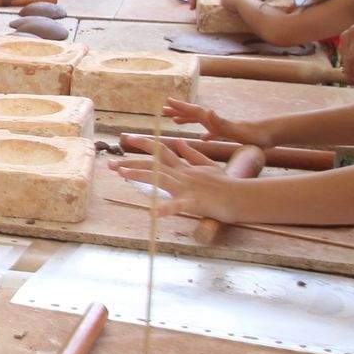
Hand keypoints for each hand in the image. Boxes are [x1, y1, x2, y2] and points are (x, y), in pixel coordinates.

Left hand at [108, 139, 235, 219]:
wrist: (242, 196)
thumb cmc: (225, 185)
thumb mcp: (207, 167)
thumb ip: (192, 155)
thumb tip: (180, 142)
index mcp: (184, 168)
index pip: (160, 152)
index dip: (143, 144)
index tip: (126, 139)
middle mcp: (182, 174)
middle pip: (153, 164)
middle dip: (131, 163)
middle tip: (111, 164)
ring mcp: (187, 187)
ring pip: (159, 178)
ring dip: (140, 175)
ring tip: (122, 173)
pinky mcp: (194, 202)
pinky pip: (178, 206)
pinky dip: (166, 209)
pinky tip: (154, 214)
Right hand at [162, 98, 273, 148]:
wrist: (271, 135)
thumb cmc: (254, 135)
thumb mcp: (235, 130)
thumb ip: (220, 122)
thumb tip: (208, 110)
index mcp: (214, 120)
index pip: (193, 111)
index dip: (180, 107)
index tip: (165, 103)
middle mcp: (216, 121)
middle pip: (194, 114)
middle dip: (179, 111)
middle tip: (163, 110)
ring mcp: (222, 127)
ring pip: (201, 122)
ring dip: (188, 120)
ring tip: (176, 121)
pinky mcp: (229, 134)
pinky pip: (212, 133)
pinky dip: (205, 134)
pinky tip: (202, 139)